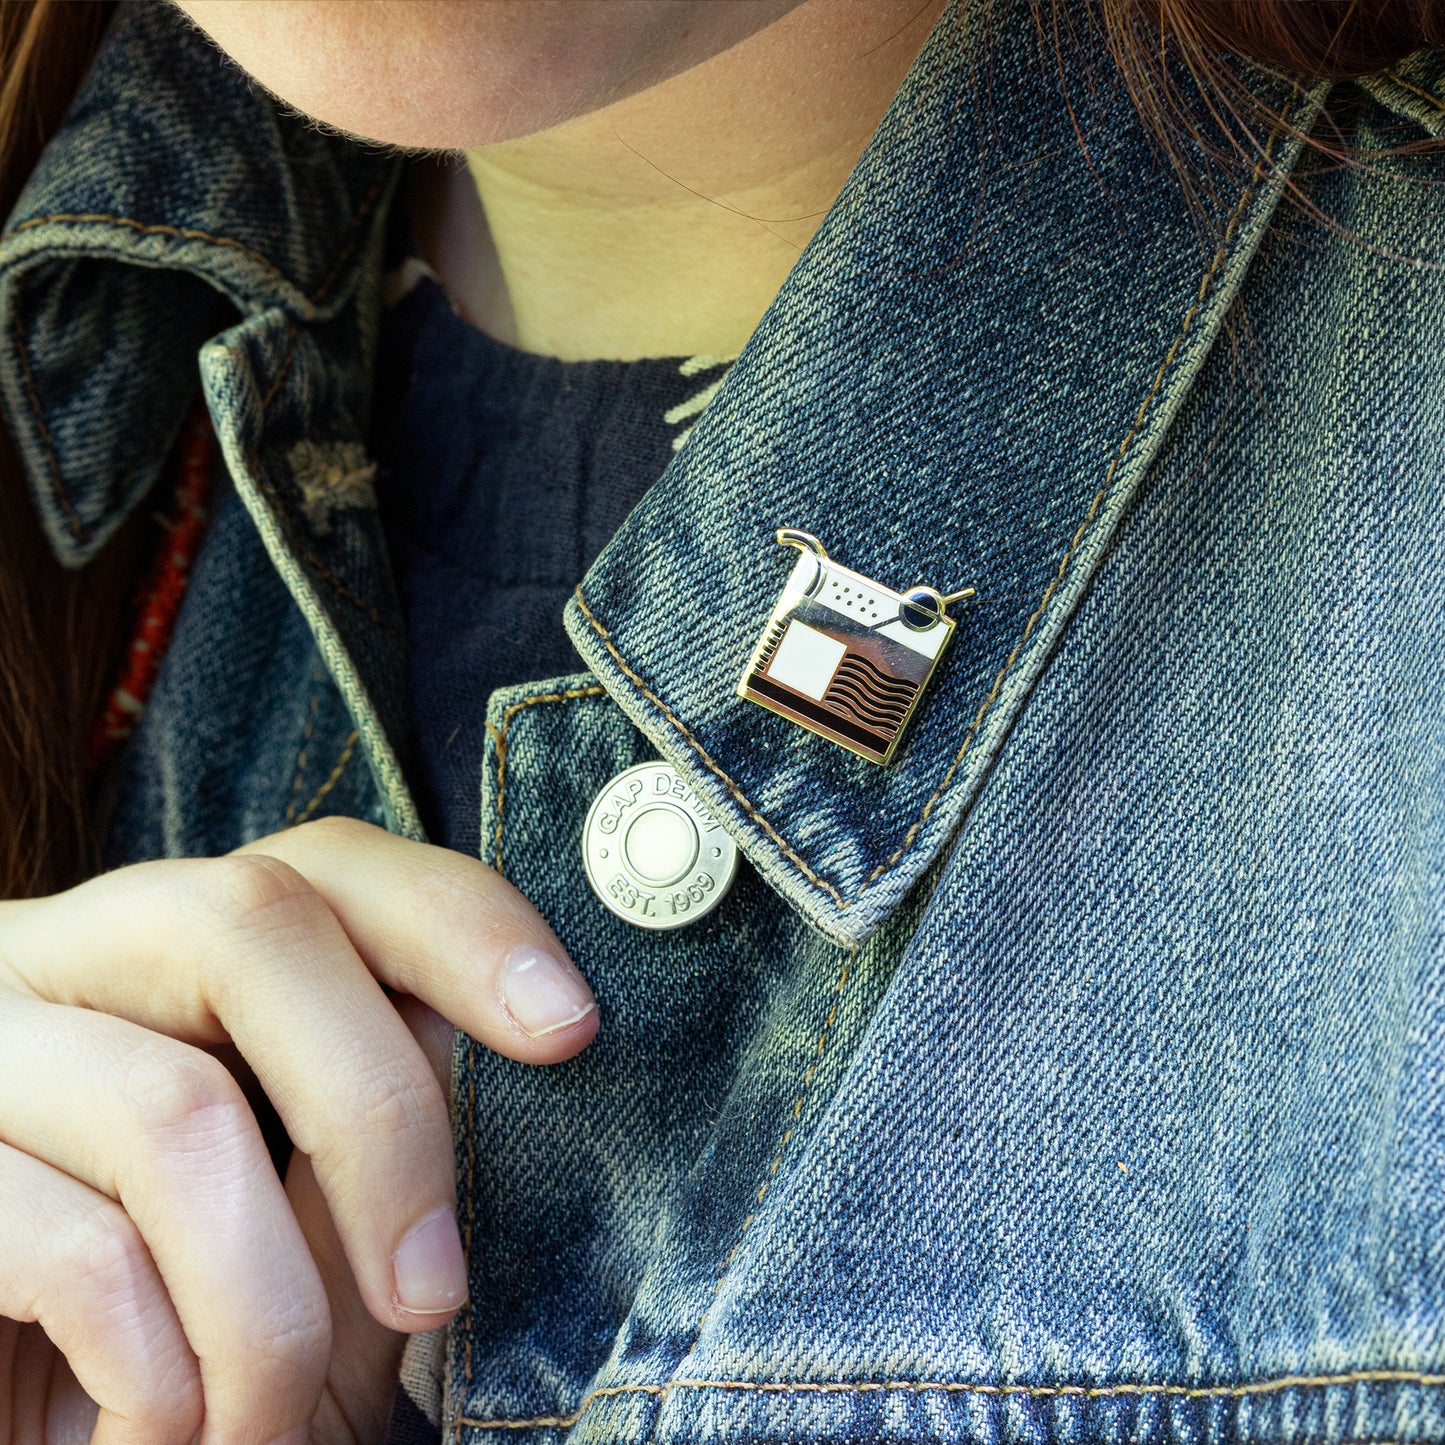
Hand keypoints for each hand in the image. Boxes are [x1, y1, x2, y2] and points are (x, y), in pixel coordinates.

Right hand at [0, 816, 597, 1443]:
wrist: (32, 1438)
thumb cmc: (168, 1343)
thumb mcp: (296, 1240)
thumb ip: (360, 1131)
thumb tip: (449, 1027)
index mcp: (162, 953)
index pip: (322, 865)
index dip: (458, 919)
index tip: (566, 1025)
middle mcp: (54, 957)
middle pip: (252, 919)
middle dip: (381, 1112)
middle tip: (435, 1287)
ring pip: (175, 1107)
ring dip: (266, 1309)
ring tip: (268, 1420)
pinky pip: (77, 1248)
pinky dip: (160, 1370)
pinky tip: (160, 1428)